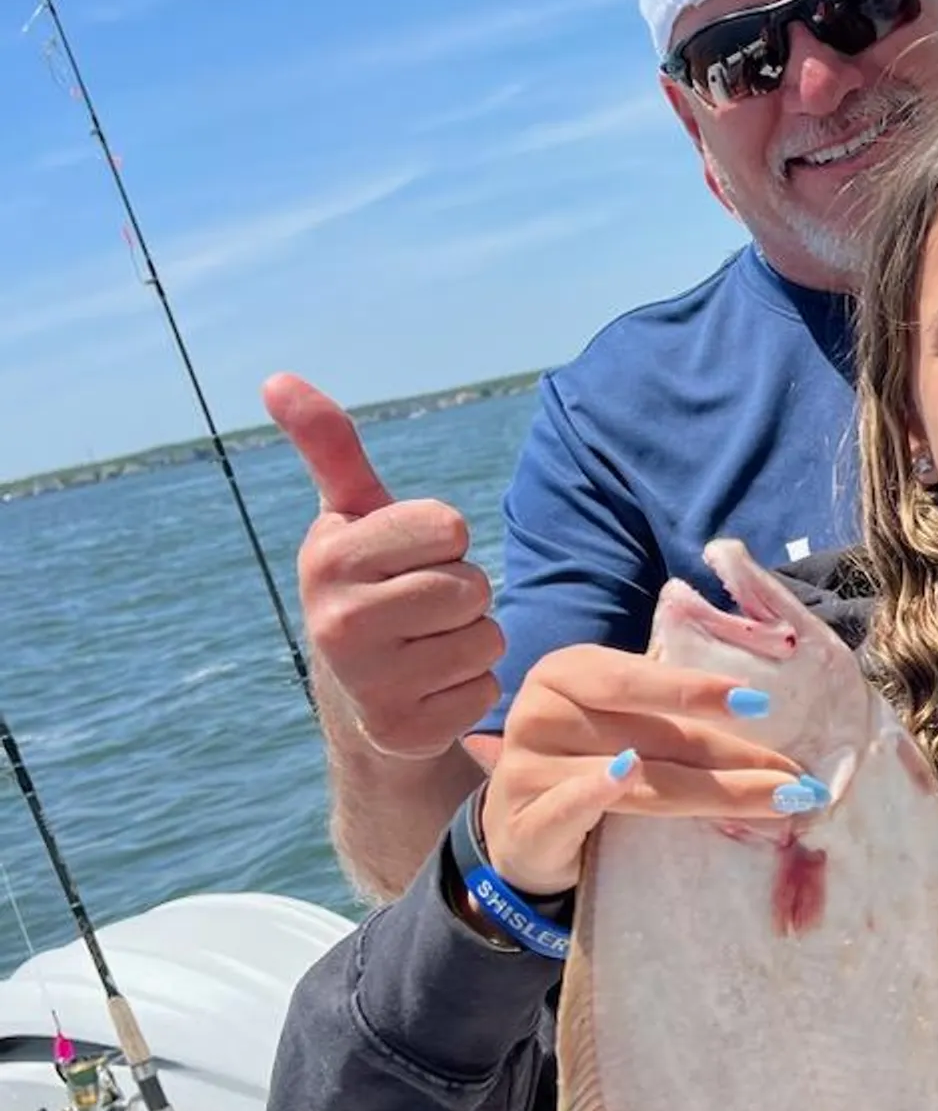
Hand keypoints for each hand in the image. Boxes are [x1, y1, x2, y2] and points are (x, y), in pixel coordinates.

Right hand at [265, 374, 503, 758]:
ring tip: (427, 645)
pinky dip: (470, 688)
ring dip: (471, 640)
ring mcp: (369, 683)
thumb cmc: (368, 582)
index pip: (448, 525)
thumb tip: (277, 379)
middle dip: (462, 592)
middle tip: (423, 607)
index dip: (445, 539)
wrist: (356, 694)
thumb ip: (331, 448)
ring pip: (485, 638)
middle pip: (471, 585)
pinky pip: (485, 690)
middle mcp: (338, 621)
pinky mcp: (404, 731)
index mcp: (329, 557)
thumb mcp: (352, 515)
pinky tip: (431, 686)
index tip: (412, 555)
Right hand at [480, 643, 809, 895]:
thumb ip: (667, 711)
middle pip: (652, 736)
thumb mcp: (614, 720)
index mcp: (567, 673)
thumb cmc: (584, 761)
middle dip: (733, 758)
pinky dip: (597, 792)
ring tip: (777, 803)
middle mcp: (542, 712)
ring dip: (714, 794)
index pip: (635, 678)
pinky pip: (569, 805)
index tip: (758, 706)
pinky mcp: (524, 822)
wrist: (519, 828)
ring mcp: (527, 768)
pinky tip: (628, 777)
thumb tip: (761, 717)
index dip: (695, 690)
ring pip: (636, 780)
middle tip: (796, 778)